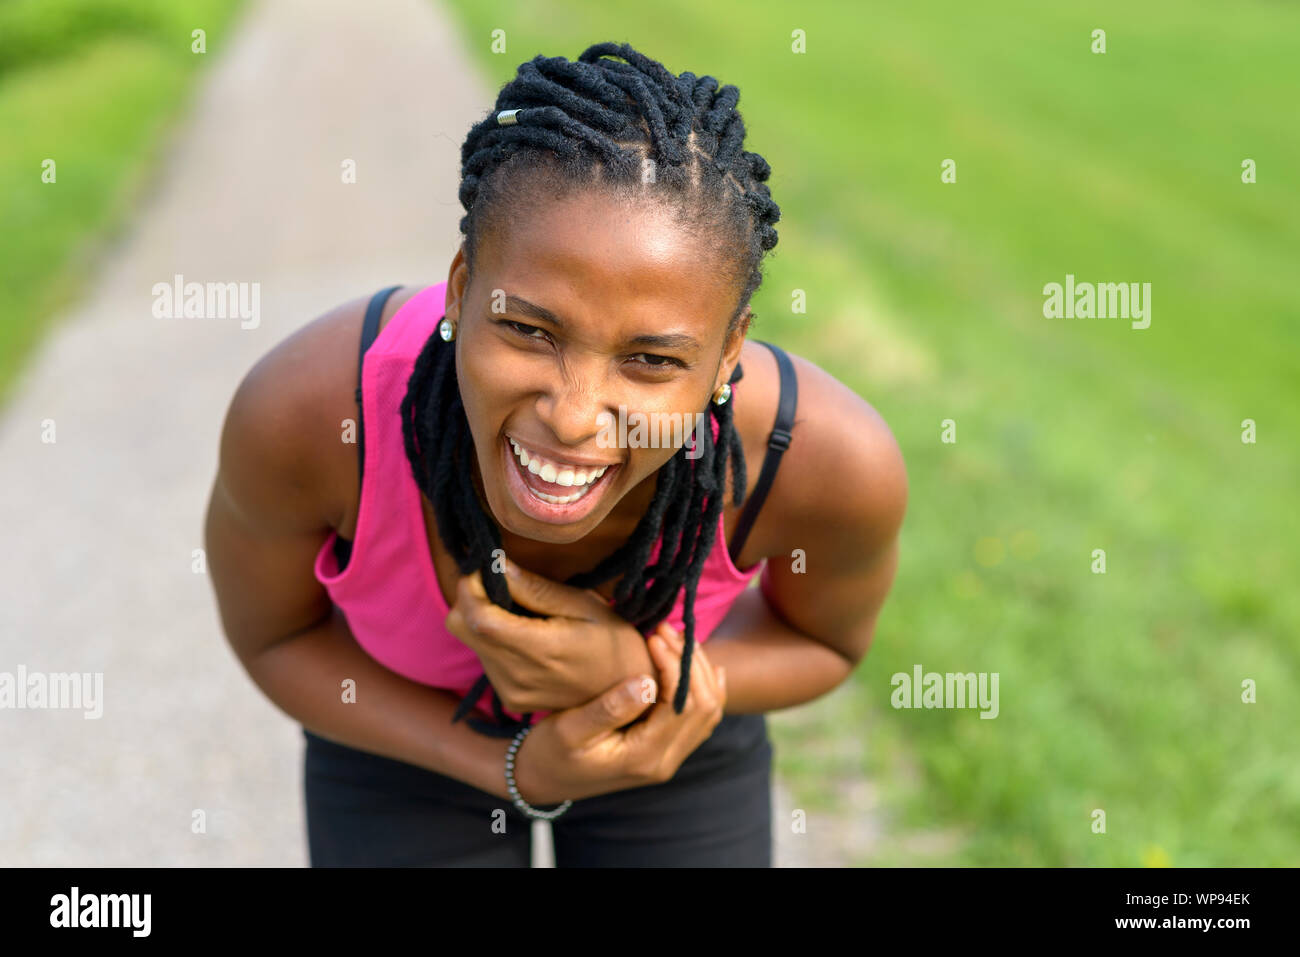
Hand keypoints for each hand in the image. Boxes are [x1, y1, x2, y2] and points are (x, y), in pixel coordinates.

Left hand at [444, 558, 653, 713]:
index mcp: (539, 649)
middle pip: (460, 627)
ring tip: (520, 611)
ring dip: (483, 618)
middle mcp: (517, 675)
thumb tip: (497, 565)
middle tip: (502, 583)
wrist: (626, 690)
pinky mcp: (510, 698)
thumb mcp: (585, 605)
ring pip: (469, 641)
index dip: (471, 586)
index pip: (477, 617)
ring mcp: (511, 691)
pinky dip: (493, 640)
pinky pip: (484, 659)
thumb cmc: (613, 640)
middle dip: (471, 598)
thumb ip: (537, 589)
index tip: (487, 566)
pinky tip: (524, 635)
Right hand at [510, 621, 727, 804]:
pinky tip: (704, 667)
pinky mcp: (667, 748)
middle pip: (705, 705)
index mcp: (645, 756)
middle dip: (690, 662)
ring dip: (699, 671)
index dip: (675, 664)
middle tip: (664, 629)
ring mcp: (670, 756)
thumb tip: (648, 682)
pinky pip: (702, 719)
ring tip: (676, 639)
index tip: (653, 637)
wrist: (543, 779)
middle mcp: (666, 760)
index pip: (682, 704)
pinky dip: (708, 688)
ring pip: (710, 710)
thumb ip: (609, 708)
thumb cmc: (549, 752)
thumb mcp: (569, 729)